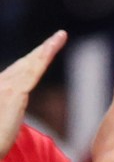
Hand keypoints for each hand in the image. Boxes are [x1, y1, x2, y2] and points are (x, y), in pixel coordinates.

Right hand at [0, 31, 64, 161]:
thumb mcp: (2, 124)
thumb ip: (9, 111)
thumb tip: (14, 109)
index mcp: (1, 91)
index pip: (20, 73)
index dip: (34, 61)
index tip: (47, 51)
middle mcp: (2, 84)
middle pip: (25, 63)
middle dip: (43, 50)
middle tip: (59, 37)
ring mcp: (6, 87)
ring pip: (30, 64)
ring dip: (46, 49)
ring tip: (60, 37)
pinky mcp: (13, 94)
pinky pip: (32, 72)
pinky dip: (43, 58)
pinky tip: (52, 49)